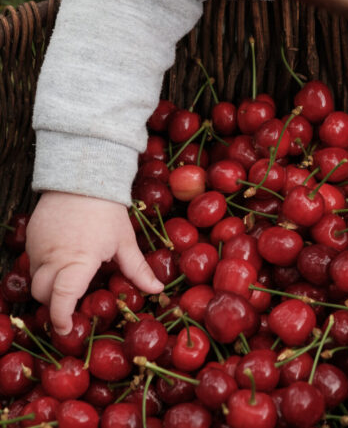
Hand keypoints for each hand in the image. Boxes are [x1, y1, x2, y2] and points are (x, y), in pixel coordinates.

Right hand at [26, 191, 163, 334]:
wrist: (83, 179)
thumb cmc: (107, 211)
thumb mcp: (125, 241)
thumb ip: (137, 269)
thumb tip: (157, 289)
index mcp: (78, 260)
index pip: (62, 297)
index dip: (61, 317)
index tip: (66, 329)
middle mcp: (52, 257)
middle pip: (42, 294)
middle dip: (55, 303)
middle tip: (73, 303)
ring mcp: (37, 247)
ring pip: (35, 279)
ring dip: (49, 285)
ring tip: (71, 278)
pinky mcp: (30, 238)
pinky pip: (33, 262)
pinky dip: (45, 268)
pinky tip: (64, 258)